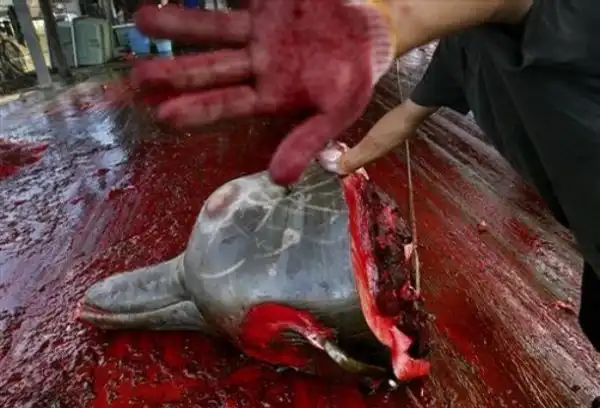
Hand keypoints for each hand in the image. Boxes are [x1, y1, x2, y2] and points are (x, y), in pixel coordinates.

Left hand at [131, 0, 395, 184]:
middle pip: (211, 66)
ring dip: (181, 23)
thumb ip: (306, 143)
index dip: (199, 109)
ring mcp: (258, 27)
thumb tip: (280, 181)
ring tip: (142, 21)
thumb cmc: (353, 77)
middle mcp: (256, 61)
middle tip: (137, 78)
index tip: (164, 116)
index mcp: (269, 93)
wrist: (372, 34)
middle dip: (176, 72)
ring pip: (215, 26)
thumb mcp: (337, 114)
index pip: (229, 103)